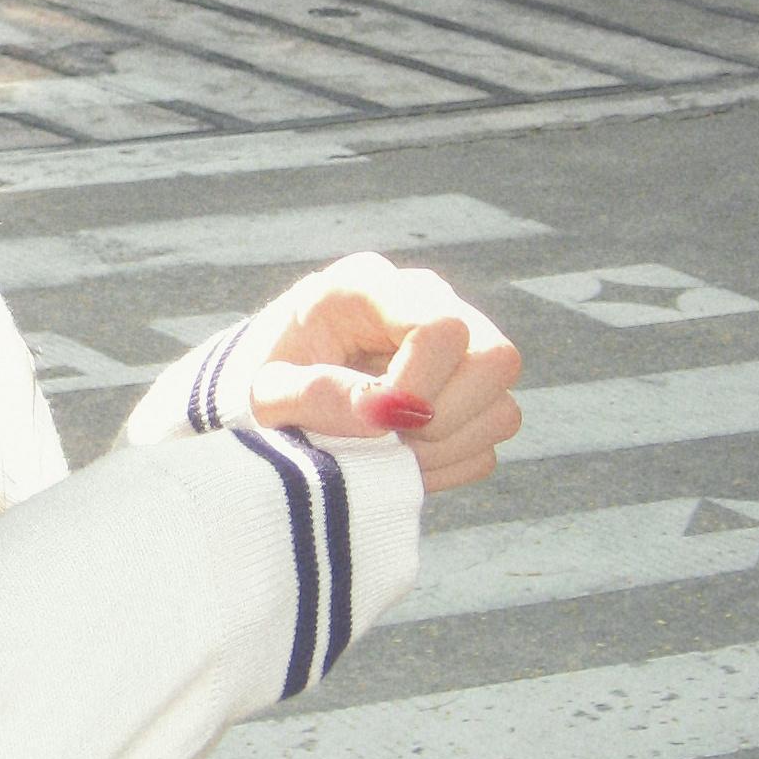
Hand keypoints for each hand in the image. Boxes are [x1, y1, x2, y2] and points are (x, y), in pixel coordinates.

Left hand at [242, 251, 521, 492]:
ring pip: (502, 411)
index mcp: (369, 289)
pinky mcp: (467, 403)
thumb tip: (382, 414)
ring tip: (379, 450)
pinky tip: (393, 459)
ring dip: (440, 450)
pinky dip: (442, 470)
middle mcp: (427, 309)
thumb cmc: (256, 388)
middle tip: (385, 437)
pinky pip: (487, 449)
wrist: (261, 407)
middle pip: (497, 359)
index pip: (441, 326)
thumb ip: (313, 395)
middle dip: (442, 417)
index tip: (372, 421)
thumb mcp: (262, 392)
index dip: (418, 385)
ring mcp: (456, 355)